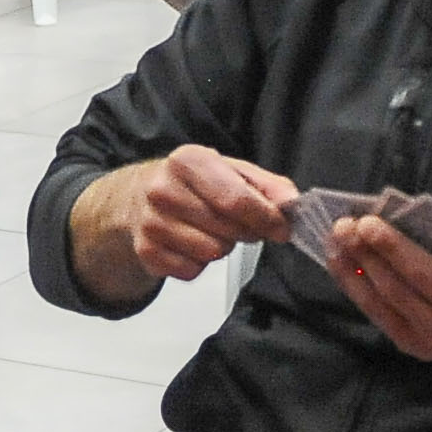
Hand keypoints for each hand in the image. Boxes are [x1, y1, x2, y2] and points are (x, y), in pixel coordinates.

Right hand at [93, 145, 295, 291]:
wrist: (138, 197)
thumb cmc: (193, 183)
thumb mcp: (232, 172)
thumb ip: (269, 187)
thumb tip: (292, 205)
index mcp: (188, 161)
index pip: (236, 199)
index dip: (266, 218)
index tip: (280, 227)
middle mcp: (163, 189)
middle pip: (228, 230)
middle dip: (244, 232)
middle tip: (238, 224)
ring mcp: (151, 223)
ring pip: (212, 253)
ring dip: (221, 247)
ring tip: (211, 231)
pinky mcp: (146, 252)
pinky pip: (192, 271)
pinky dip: (199, 263)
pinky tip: (190, 244)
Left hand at [321, 213, 431, 370]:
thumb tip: (396, 215)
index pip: (420, 272)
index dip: (391, 246)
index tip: (365, 221)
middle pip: (393, 287)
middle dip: (363, 253)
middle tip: (341, 224)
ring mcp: (425, 344)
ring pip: (378, 303)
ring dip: (351, 270)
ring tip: (334, 241)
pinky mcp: (412, 348)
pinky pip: (379, 315)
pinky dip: (359, 288)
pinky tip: (344, 265)